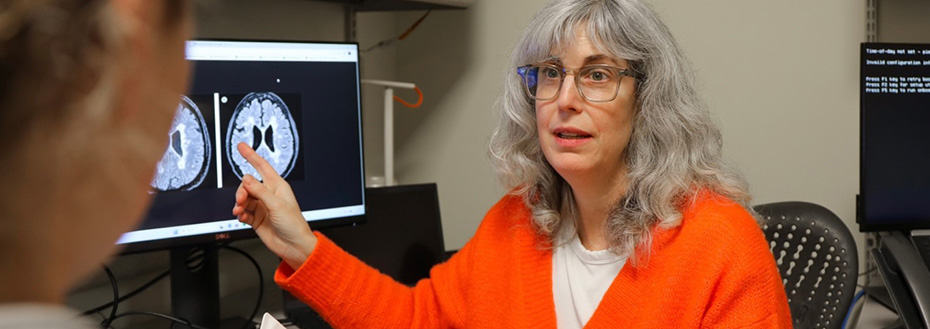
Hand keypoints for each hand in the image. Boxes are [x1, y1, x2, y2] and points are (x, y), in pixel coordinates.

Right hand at [232, 142, 316, 268]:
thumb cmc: (293, 225)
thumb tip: (246, 178)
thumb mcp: (276, 205)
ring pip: (244, 198)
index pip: (262, 166)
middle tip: (241, 199)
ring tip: (239, 210)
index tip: (241, 146)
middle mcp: (269, 195)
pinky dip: (240, 213)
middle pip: (248, 185)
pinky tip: (241, 217)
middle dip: (241, 191)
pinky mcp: (256, 218)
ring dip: (239, 203)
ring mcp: (262, 207)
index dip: (251, 155)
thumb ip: (259, 191)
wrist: (293, 246)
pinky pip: (243, 211)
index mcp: (278, 186)